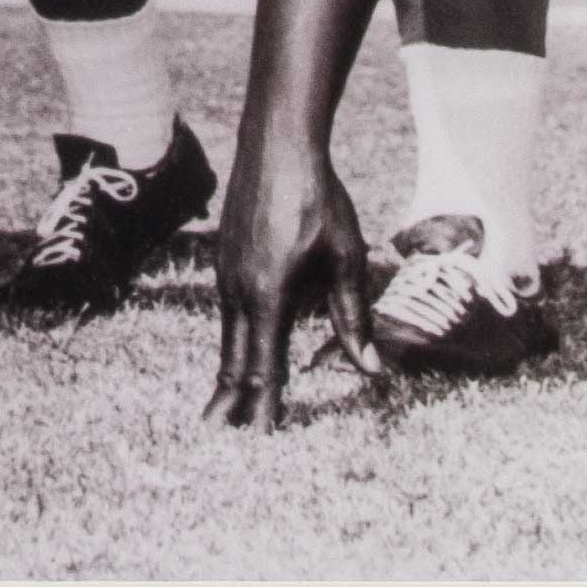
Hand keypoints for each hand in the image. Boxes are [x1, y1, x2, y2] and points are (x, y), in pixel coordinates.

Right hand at [203, 139, 383, 430]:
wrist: (277, 145)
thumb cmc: (317, 198)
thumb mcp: (346, 257)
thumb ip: (352, 315)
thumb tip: (370, 366)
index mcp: (269, 295)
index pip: (265, 365)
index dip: (264, 406)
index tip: (258, 441)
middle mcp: (239, 289)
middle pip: (234, 358)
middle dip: (227, 401)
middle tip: (216, 438)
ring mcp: (226, 272)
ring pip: (228, 335)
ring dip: (226, 372)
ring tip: (220, 405)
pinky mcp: (225, 257)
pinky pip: (228, 310)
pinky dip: (230, 339)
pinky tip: (235, 346)